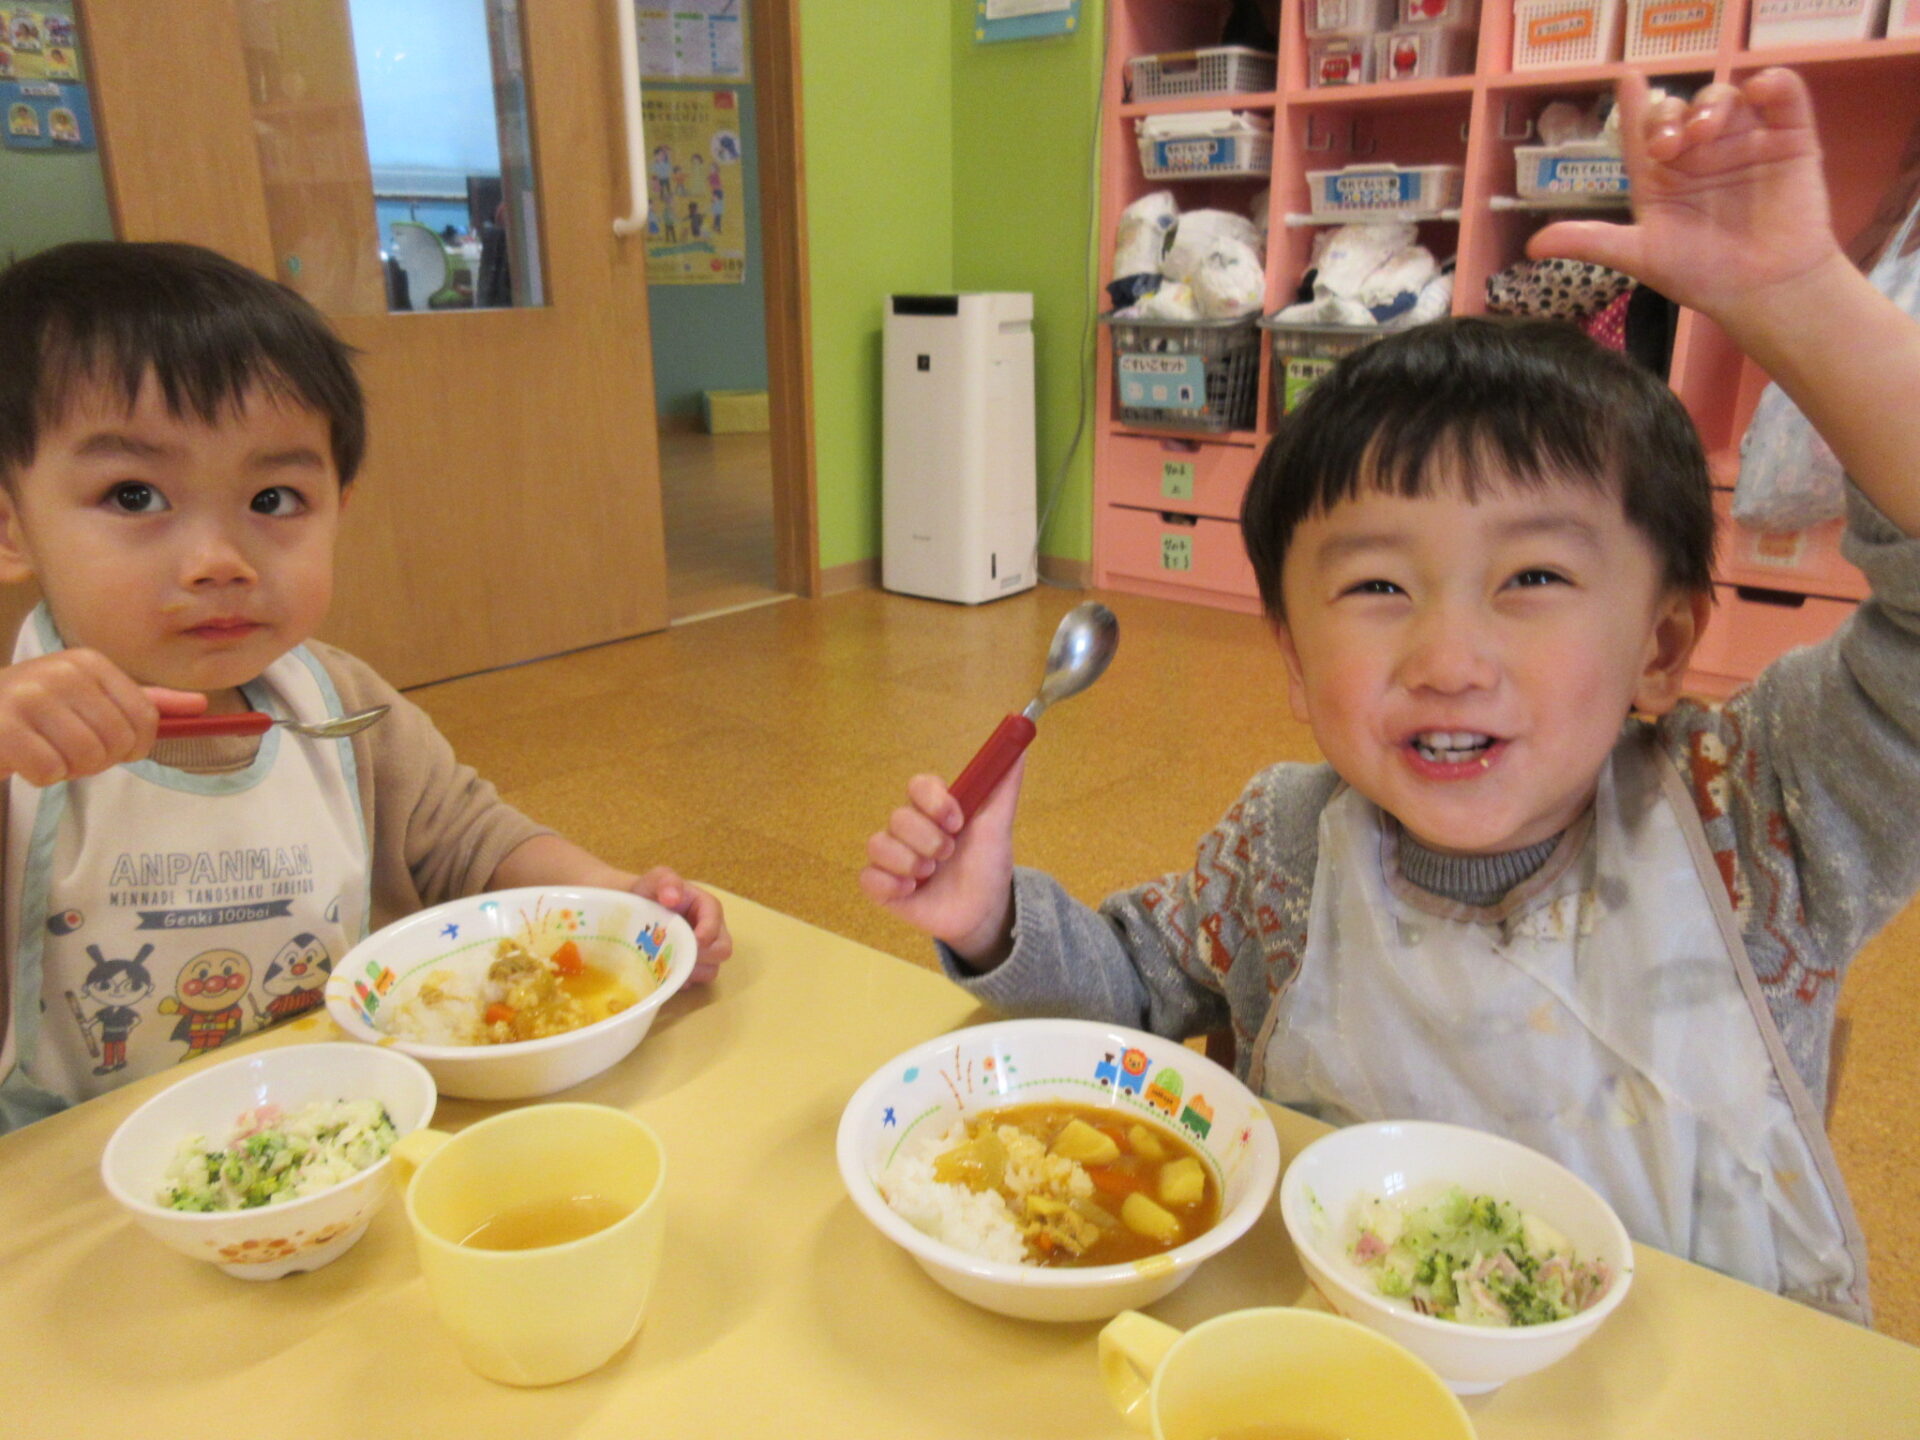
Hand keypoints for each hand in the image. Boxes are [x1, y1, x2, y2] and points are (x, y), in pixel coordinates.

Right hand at [0, 649, 205, 785]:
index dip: (135, 746)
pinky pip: (50, 771)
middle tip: (68, 750)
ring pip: (86, 758)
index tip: (113, 747)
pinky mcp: (3, 727)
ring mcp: (29, 696)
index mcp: (89, 663)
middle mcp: (62, 671)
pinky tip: (24, 759)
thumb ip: (143, 702)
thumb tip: (200, 705)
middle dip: (99, 760)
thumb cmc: (36, 713)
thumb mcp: (90, 699)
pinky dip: (41, 777)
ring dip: (69, 769)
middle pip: (119, 740)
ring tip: (46, 751)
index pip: (145, 717)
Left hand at [631, 867, 731, 982]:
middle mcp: (711, 932)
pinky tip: (663, 974)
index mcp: (707, 908)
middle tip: (677, 954)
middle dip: (702, 956)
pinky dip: (680, 981)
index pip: (716, 921)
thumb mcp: (655, 880)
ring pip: (710, 970)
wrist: (633, 912)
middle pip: (722, 950)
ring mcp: (703, 953)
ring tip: (667, 964)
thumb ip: (666, 881)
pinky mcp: (691, 969)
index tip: (694, 940)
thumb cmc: (648, 893)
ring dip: (691, 971)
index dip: (708, 932)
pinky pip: (694, 982)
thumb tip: (673, 896)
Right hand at [859, 757, 1022, 967]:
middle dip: (929, 840)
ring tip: (931, 876)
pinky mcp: (882, 886)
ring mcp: (893, 857)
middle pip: (898, 817)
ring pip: (879, 844)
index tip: (957, 820)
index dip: (934, 801)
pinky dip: (891, 884)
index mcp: (934, 809)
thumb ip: (1005, 785)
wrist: (984, 912)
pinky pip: (869, 877)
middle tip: (949, 854)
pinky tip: (912, 892)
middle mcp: (909, 829)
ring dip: (911, 863)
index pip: (918, 785)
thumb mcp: (999, 825)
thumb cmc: (987, 865)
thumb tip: (1020, 746)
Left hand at [1530, 68, 1842, 322]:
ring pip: (1725, 99)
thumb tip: (1531, 247)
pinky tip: (1760, 91)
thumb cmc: (1703, 275)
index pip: (1642, 132)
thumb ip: (1591, 242)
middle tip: (1670, 144)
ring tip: (1704, 133)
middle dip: (1670, 116)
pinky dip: (1774, 85)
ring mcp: (1745, 143)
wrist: (1764, 292)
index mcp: (1662, 176)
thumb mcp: (1640, 256)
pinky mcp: (1790, 140)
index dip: (1634, 105)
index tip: (1627, 78)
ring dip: (1712, 104)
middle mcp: (1700, 154)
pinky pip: (1783, 98)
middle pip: (1680, 111)